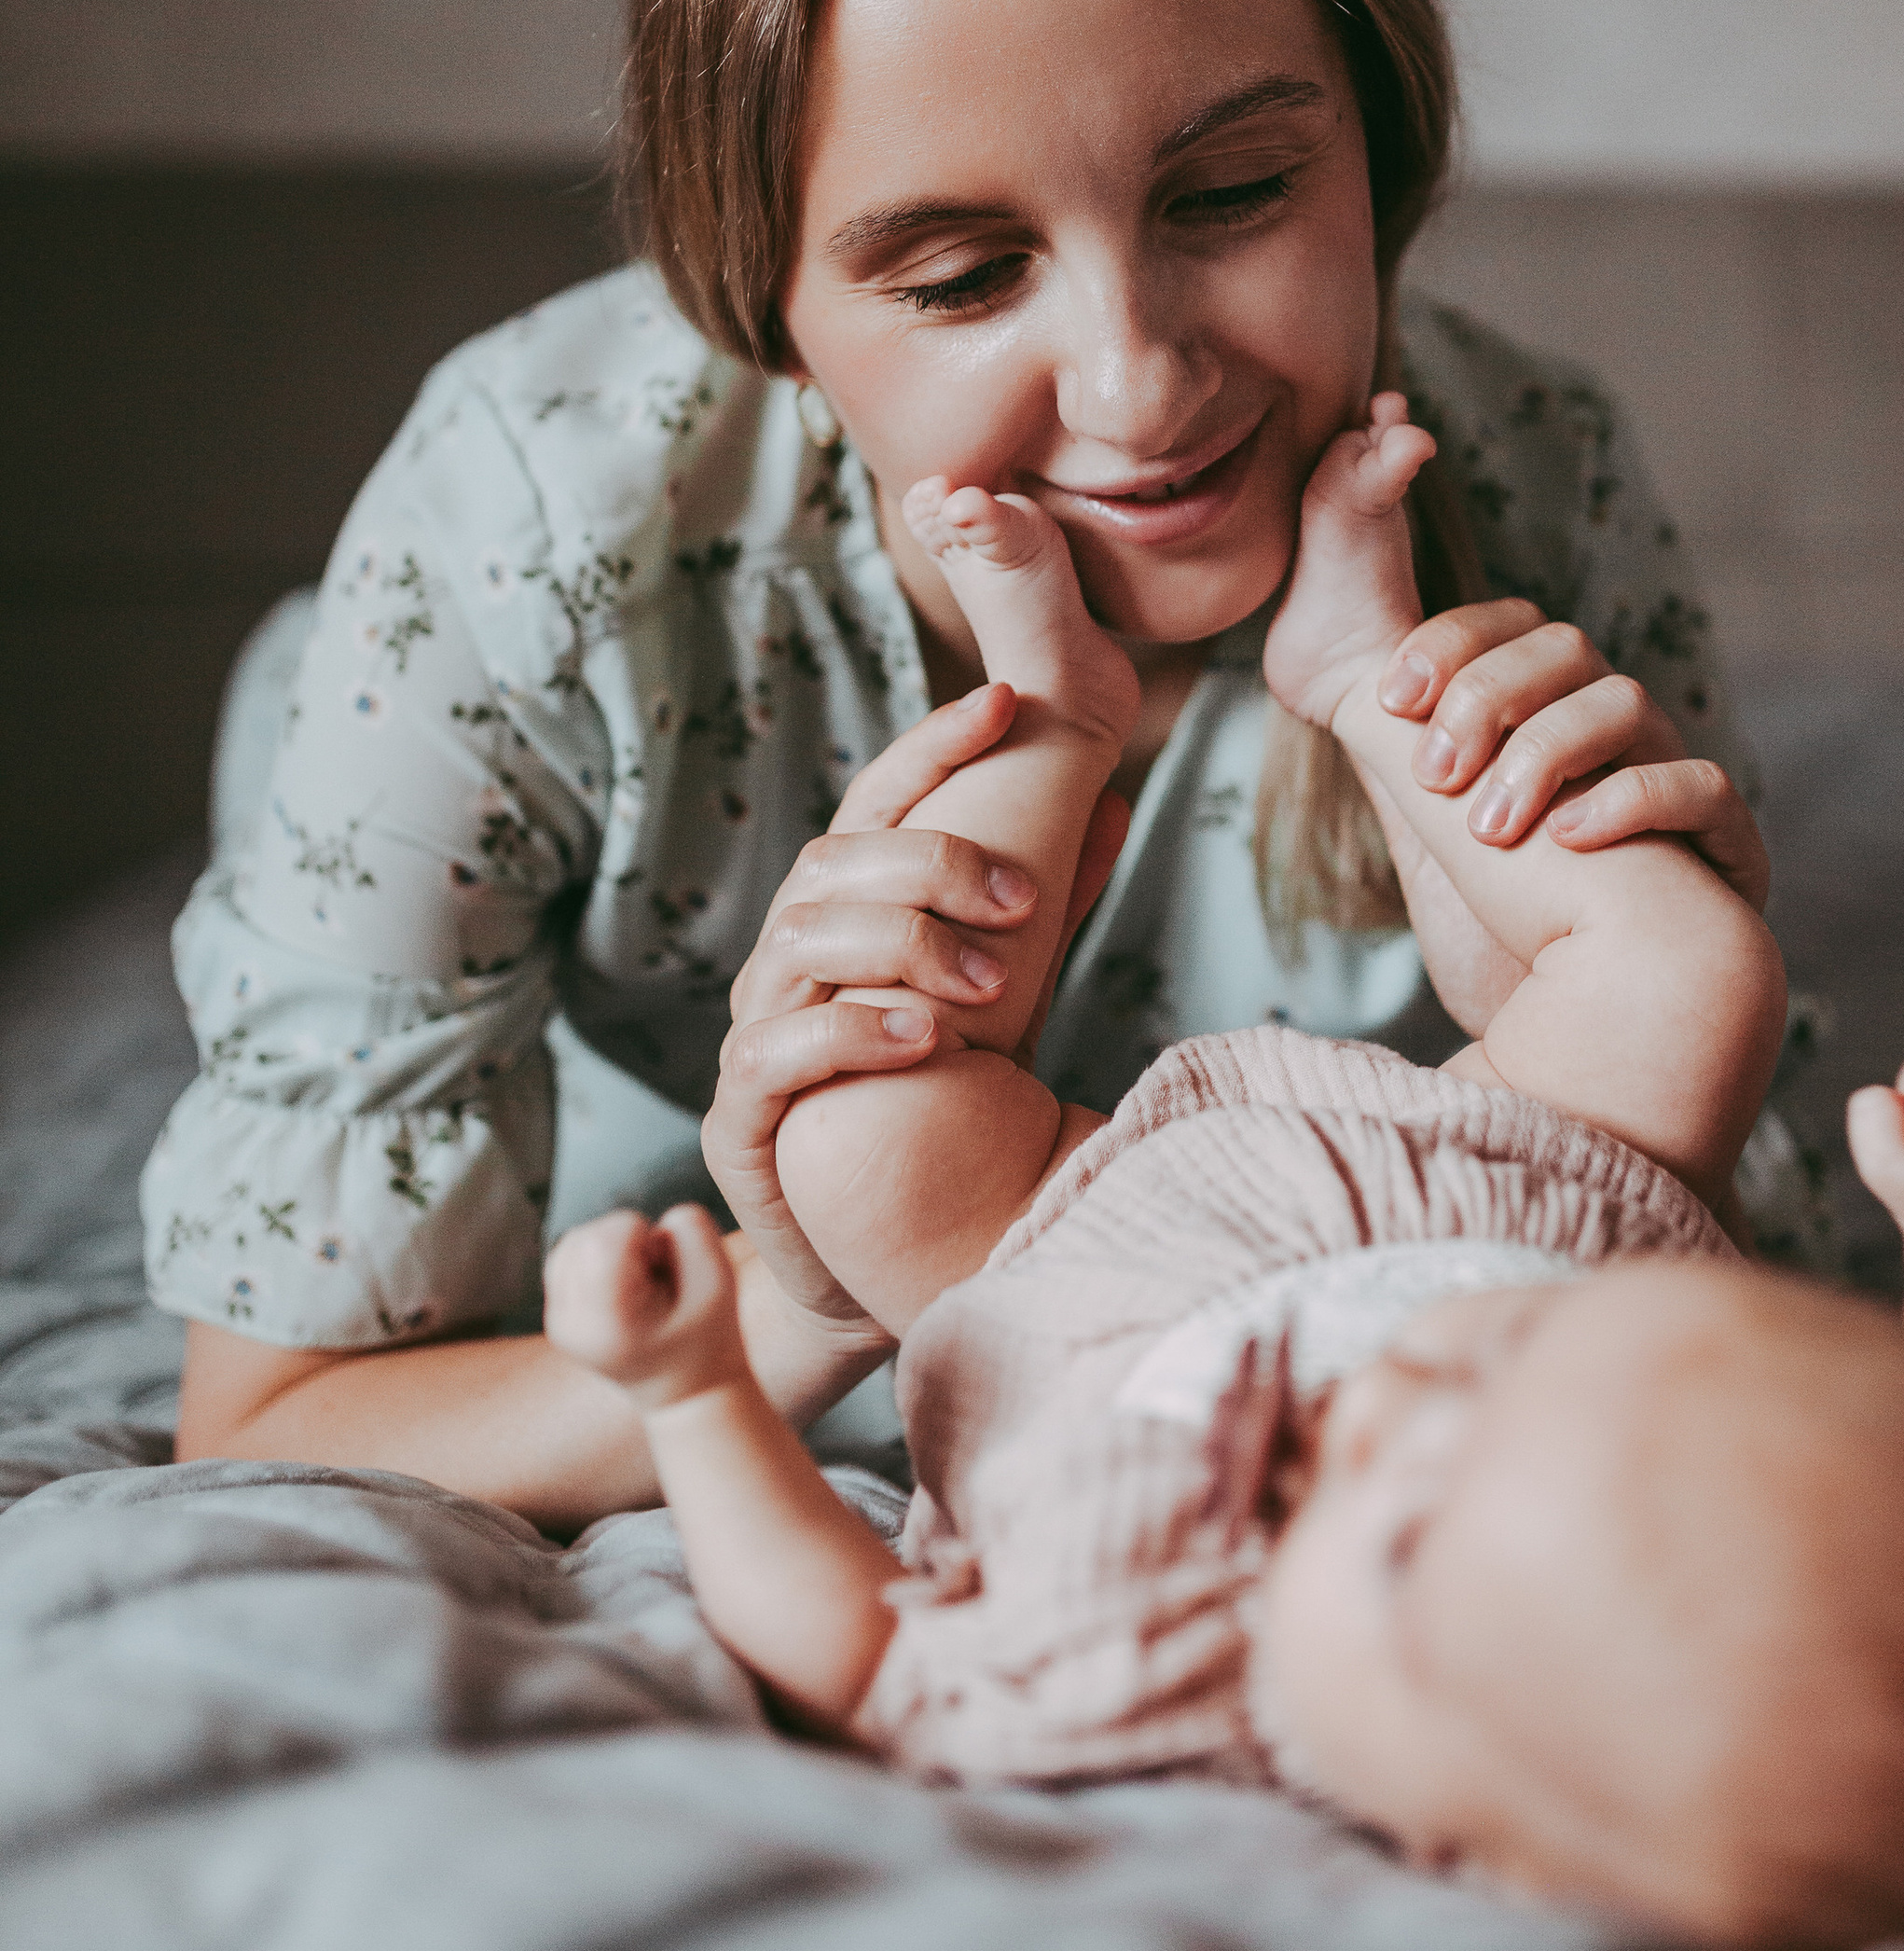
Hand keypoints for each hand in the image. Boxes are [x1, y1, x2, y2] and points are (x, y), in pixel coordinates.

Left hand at [545, 1205, 748, 1414]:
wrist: (685, 1391)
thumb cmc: (707, 1337)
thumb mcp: (721, 1280)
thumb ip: (693, 1230)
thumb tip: (648, 1223)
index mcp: (609, 1323)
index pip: (607, 1238)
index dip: (644, 1236)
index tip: (664, 1271)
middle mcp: (571, 1326)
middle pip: (584, 1236)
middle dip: (625, 1241)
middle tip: (654, 1279)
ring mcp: (558, 1324)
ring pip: (571, 1242)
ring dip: (610, 1247)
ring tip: (639, 1284)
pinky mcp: (556, 1317)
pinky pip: (567, 1258)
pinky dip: (597, 1259)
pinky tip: (622, 1286)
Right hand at [703, 682, 1127, 1308]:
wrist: (872, 1247)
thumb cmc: (939, 1098)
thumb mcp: (1006, 992)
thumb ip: (1047, 902)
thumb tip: (1117, 798)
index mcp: (844, 913)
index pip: (874, 803)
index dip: (929, 746)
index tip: (1001, 703)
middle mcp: (786, 957)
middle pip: (833, 865)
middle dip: (930, 866)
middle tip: (1022, 902)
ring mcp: (756, 1031)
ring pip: (798, 942)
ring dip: (901, 948)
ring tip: (989, 983)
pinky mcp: (740, 1116)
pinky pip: (775, 1052)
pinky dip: (851, 1034)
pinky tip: (923, 1040)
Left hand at [1378, 603, 1768, 903]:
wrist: (1588, 1030)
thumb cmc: (1511, 927)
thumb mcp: (1436, 834)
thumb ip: (1403, 760)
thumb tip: (1344, 690)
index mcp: (1553, 713)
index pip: (1514, 625)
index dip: (1452, 642)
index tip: (1392, 697)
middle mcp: (1619, 735)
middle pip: (1566, 649)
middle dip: (1486, 697)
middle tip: (1433, 775)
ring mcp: (1675, 781)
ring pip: (1626, 702)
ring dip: (1545, 751)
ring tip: (1490, 830)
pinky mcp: (1727, 847)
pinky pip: (1704, 786)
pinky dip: (1633, 799)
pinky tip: (1569, 838)